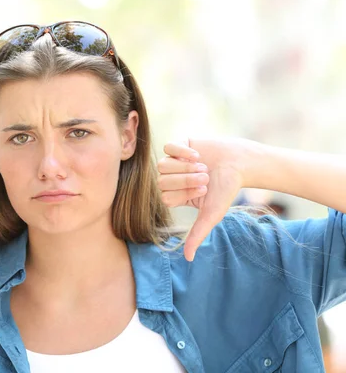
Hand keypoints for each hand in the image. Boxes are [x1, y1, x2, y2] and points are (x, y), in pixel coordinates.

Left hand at [157, 138, 251, 260]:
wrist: (240, 164)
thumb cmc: (225, 190)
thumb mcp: (211, 214)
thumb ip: (197, 234)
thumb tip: (188, 258)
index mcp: (176, 195)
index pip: (165, 196)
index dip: (184, 193)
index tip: (204, 190)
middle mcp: (172, 178)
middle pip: (161, 181)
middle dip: (185, 179)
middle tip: (205, 176)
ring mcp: (174, 161)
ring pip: (163, 164)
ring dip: (185, 166)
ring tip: (203, 165)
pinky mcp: (179, 144)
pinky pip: (168, 147)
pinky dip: (182, 151)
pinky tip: (197, 154)